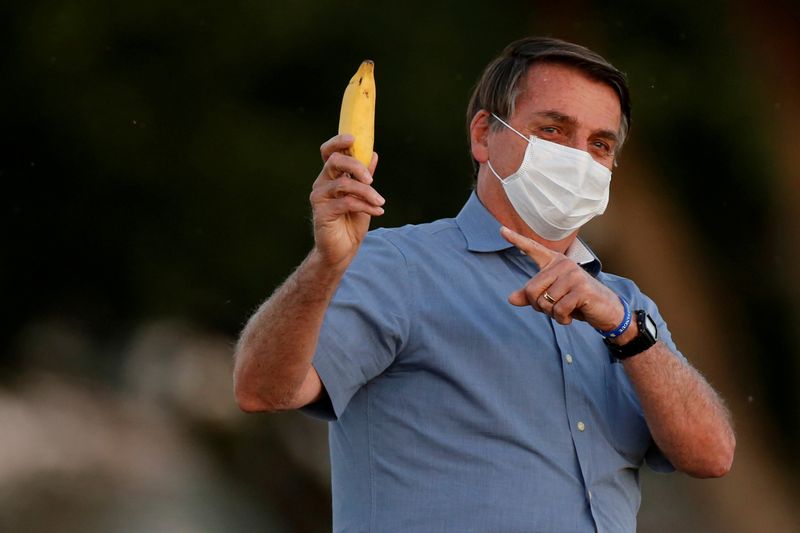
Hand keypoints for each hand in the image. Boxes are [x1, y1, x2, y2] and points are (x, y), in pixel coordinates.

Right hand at [309, 134, 383, 267]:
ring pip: (343, 183)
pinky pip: (347, 202)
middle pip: (334, 161)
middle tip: (372, 179)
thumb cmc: (351, 222)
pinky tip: (378, 211)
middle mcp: (322, 184)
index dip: (338, 141)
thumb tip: (373, 154)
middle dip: (356, 166)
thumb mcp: (363, 196)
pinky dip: (366, 206)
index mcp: (331, 177)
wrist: (343, 250)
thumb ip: (365, 176)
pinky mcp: (322, 212)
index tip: (354, 138)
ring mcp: (320, 197)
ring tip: (380, 202)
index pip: (328, 152)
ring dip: (366, 192)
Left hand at [500, 226, 623, 330]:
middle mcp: (563, 264)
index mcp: (555, 262)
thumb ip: (532, 296)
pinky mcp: (581, 289)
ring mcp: (573, 275)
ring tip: (566, 310)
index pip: (533, 249)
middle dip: (539, 306)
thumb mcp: (552, 297)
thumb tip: (510, 298)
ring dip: (552, 314)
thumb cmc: (576, 301)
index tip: (501, 230)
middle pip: (531, 290)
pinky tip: (571, 316)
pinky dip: (561, 319)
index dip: (516, 240)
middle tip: (554, 308)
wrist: (605, 310)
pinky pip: (558, 310)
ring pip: (545, 302)